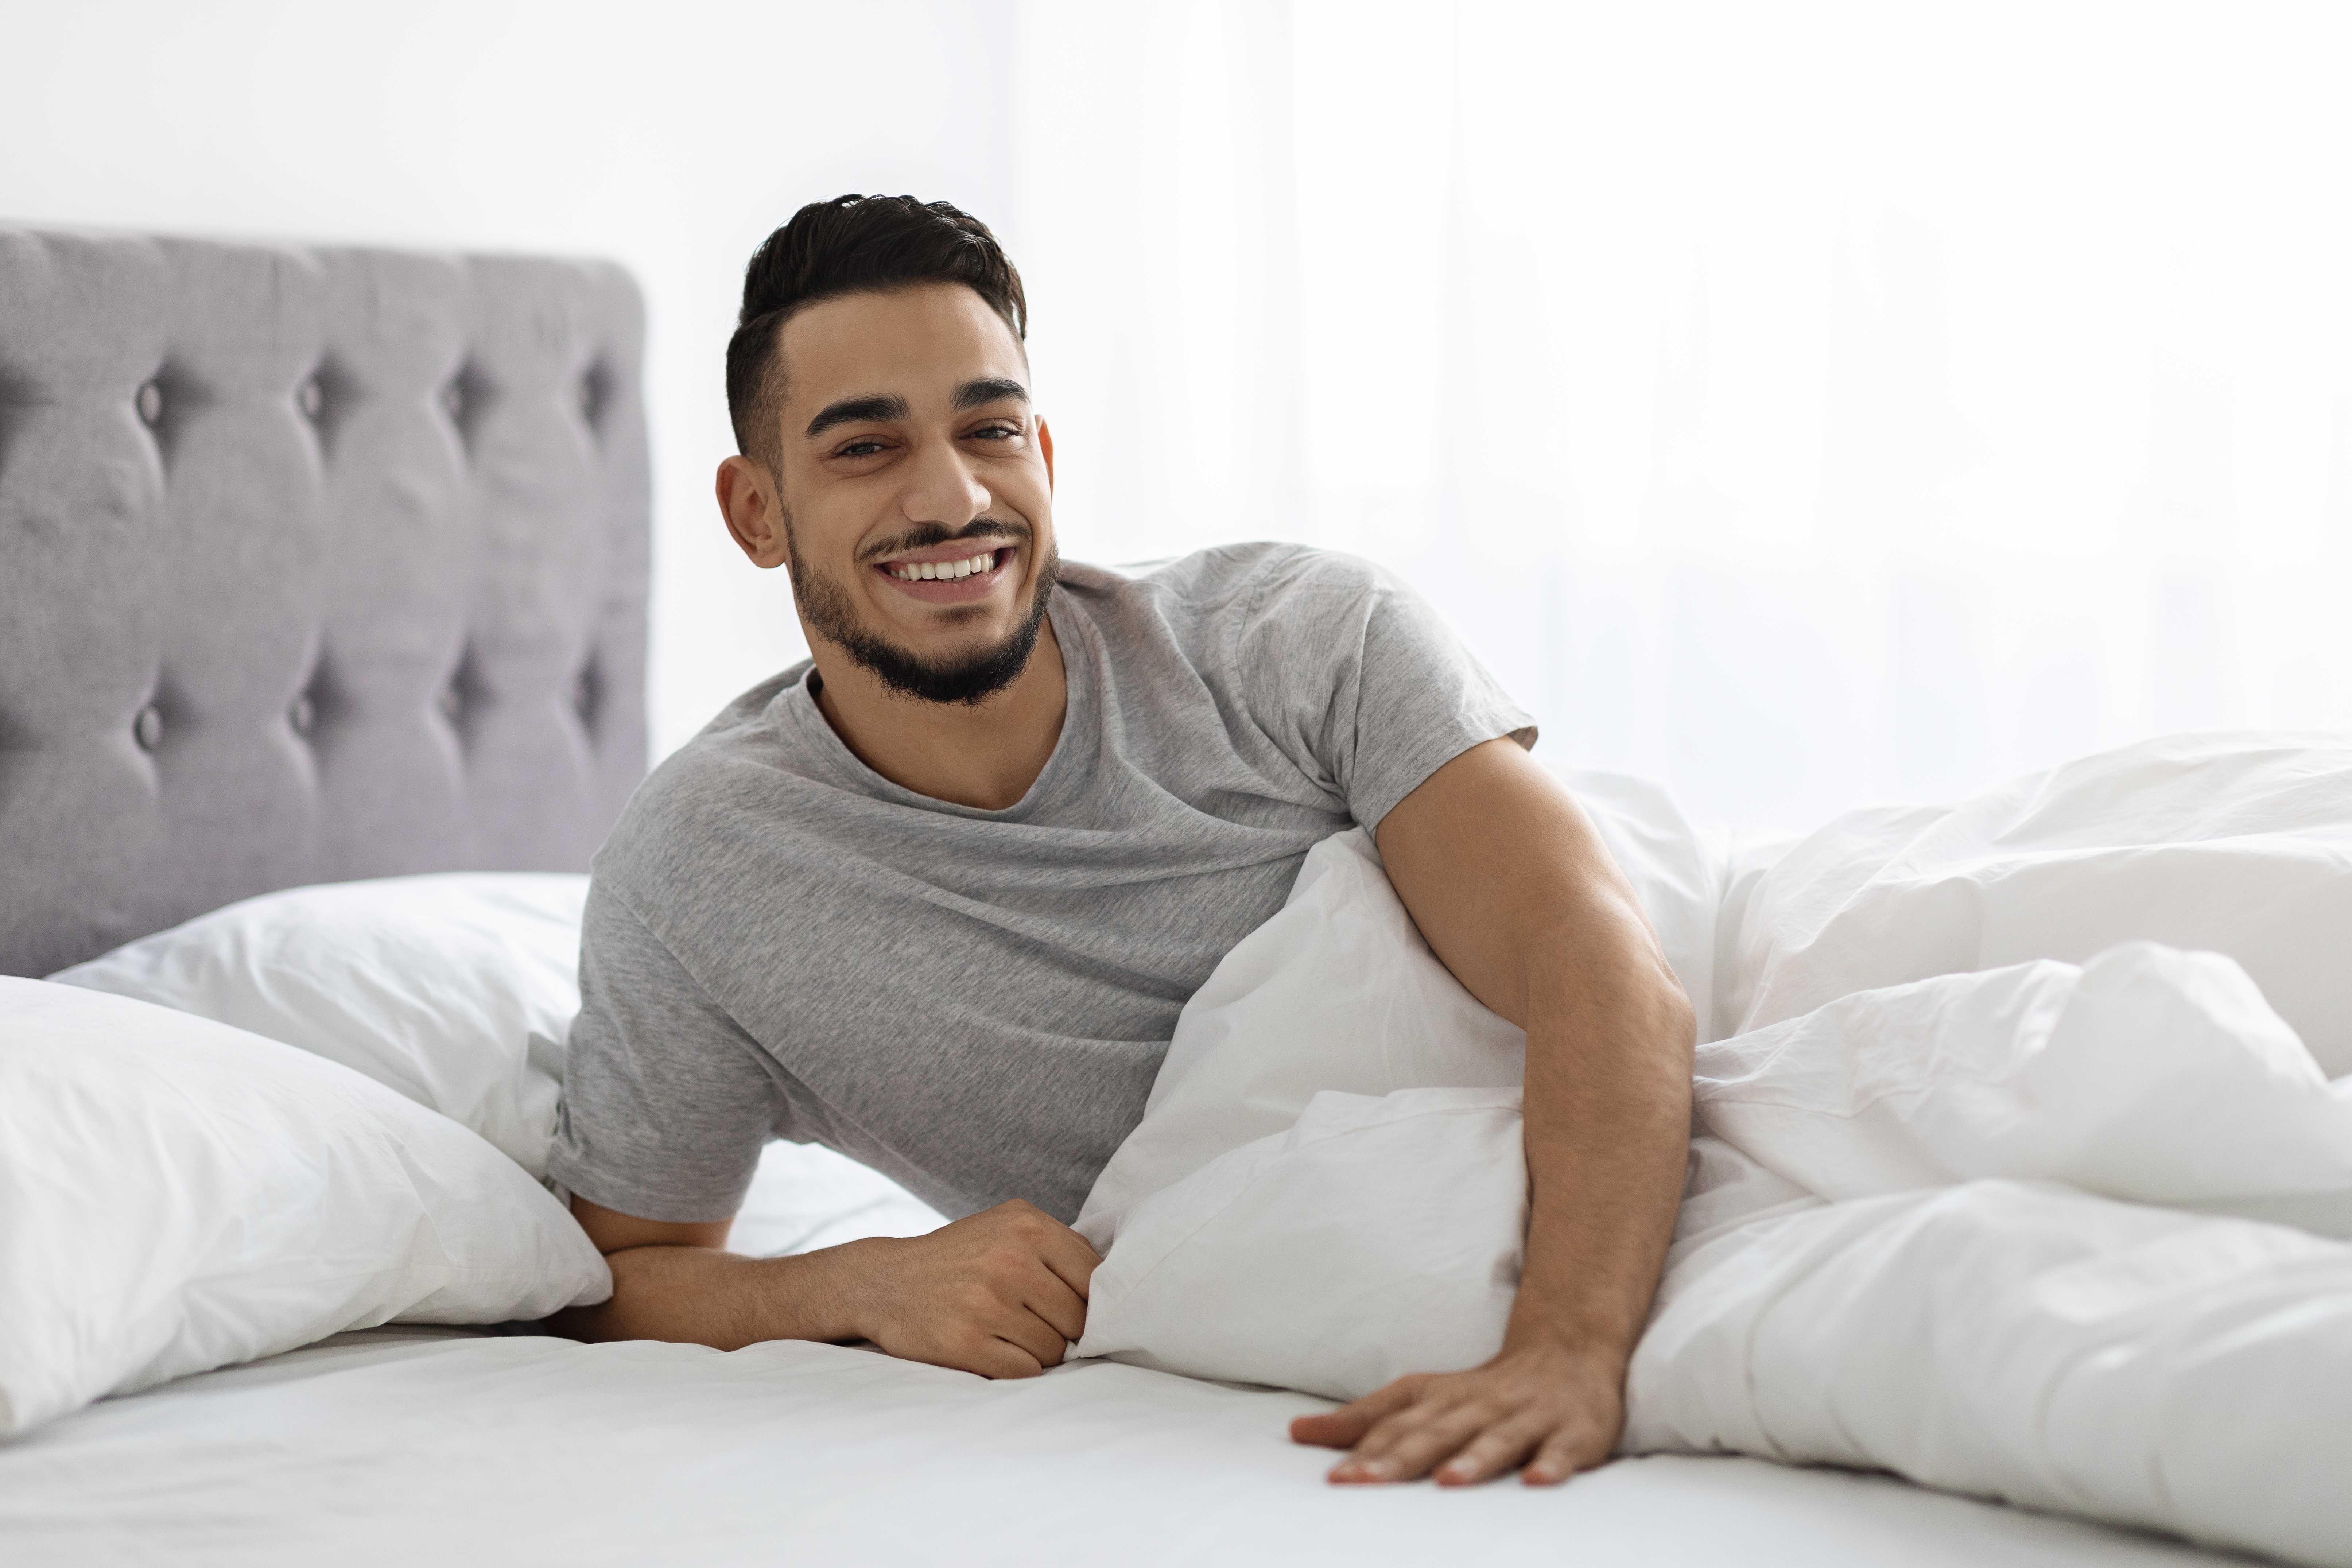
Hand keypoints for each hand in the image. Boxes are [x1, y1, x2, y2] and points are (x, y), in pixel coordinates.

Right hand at [842, 1199, 1098, 1378]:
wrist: (883, 1281)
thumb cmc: (959, 1258)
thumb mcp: (1007, 1227)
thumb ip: (1060, 1248)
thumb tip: (1118, 1290)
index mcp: (1026, 1225)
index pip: (1095, 1278)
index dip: (1091, 1302)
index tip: (1076, 1310)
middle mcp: (1009, 1260)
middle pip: (1078, 1319)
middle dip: (1064, 1329)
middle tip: (1033, 1323)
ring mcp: (986, 1303)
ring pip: (1053, 1350)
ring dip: (1039, 1351)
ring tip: (1007, 1333)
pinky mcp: (966, 1343)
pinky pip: (1024, 1372)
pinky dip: (1016, 1369)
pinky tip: (992, 1349)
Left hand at [1288, 1340, 1624, 1485]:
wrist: (1568, 1353)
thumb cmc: (1482, 1391)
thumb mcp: (1422, 1397)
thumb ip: (1364, 1419)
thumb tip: (1297, 1432)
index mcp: (1440, 1398)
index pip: (1396, 1425)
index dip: (1364, 1451)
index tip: (1335, 1480)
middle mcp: (1479, 1406)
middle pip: (1437, 1433)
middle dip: (1401, 1459)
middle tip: (1366, 1483)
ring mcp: (1526, 1418)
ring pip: (1497, 1440)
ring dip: (1472, 1460)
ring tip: (1447, 1481)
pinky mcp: (1571, 1432)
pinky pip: (1561, 1451)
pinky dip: (1551, 1464)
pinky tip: (1537, 1481)